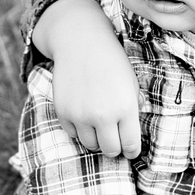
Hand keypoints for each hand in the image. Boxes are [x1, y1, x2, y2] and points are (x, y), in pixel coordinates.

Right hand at [34, 0, 141, 157]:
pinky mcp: (63, 112)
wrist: (82, 43)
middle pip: (110, 150)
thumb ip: (131, 112)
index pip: (130, 145)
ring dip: (96, 139)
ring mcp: (80, 115)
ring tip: (99, 125)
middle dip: (115, 147)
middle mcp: (103, 115)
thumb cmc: (112, 63)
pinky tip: (84, 116)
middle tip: (115, 139)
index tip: (131, 150)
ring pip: (90, 145)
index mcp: (125, 108)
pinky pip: (73, 134)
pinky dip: (79, 129)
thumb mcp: (131, 85)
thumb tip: (128, 139)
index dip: (132, 151)